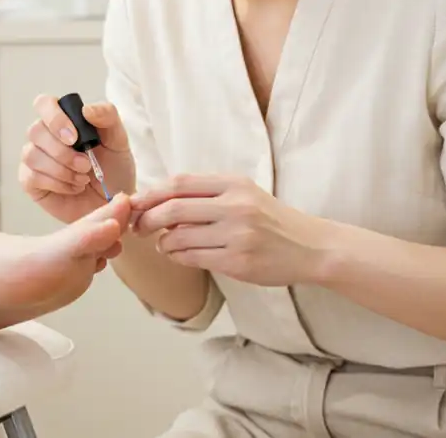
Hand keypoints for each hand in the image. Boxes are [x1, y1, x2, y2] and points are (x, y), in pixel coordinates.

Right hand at [18, 95, 136, 224]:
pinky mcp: (30, 181)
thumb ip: (108, 117)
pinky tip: (74, 188)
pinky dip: (57, 183)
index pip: (44, 104)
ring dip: (61, 169)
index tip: (74, 138)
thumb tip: (86, 109)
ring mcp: (34, 158)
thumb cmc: (114, 169)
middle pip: (35, 131)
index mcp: (63, 119)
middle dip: (62, 152)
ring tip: (83, 179)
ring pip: (31, 154)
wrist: (112, 203)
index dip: (55, 118)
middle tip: (86, 165)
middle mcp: (44, 135)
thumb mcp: (119, 140)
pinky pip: (32, 176)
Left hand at [130, 174, 332, 286]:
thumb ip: (207, 193)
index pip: (180, 183)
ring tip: (163, 244)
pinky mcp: (238, 262)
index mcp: (234, 184)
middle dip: (146, 220)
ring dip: (162, 243)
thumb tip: (159, 199)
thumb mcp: (244, 193)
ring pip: (179, 238)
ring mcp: (237, 235)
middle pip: (173, 210)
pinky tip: (178, 254)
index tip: (134, 203)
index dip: (151, 193)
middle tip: (138, 227)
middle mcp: (235, 206)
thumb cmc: (272, 220)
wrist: (310, 247)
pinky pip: (193, 258)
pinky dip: (177, 256)